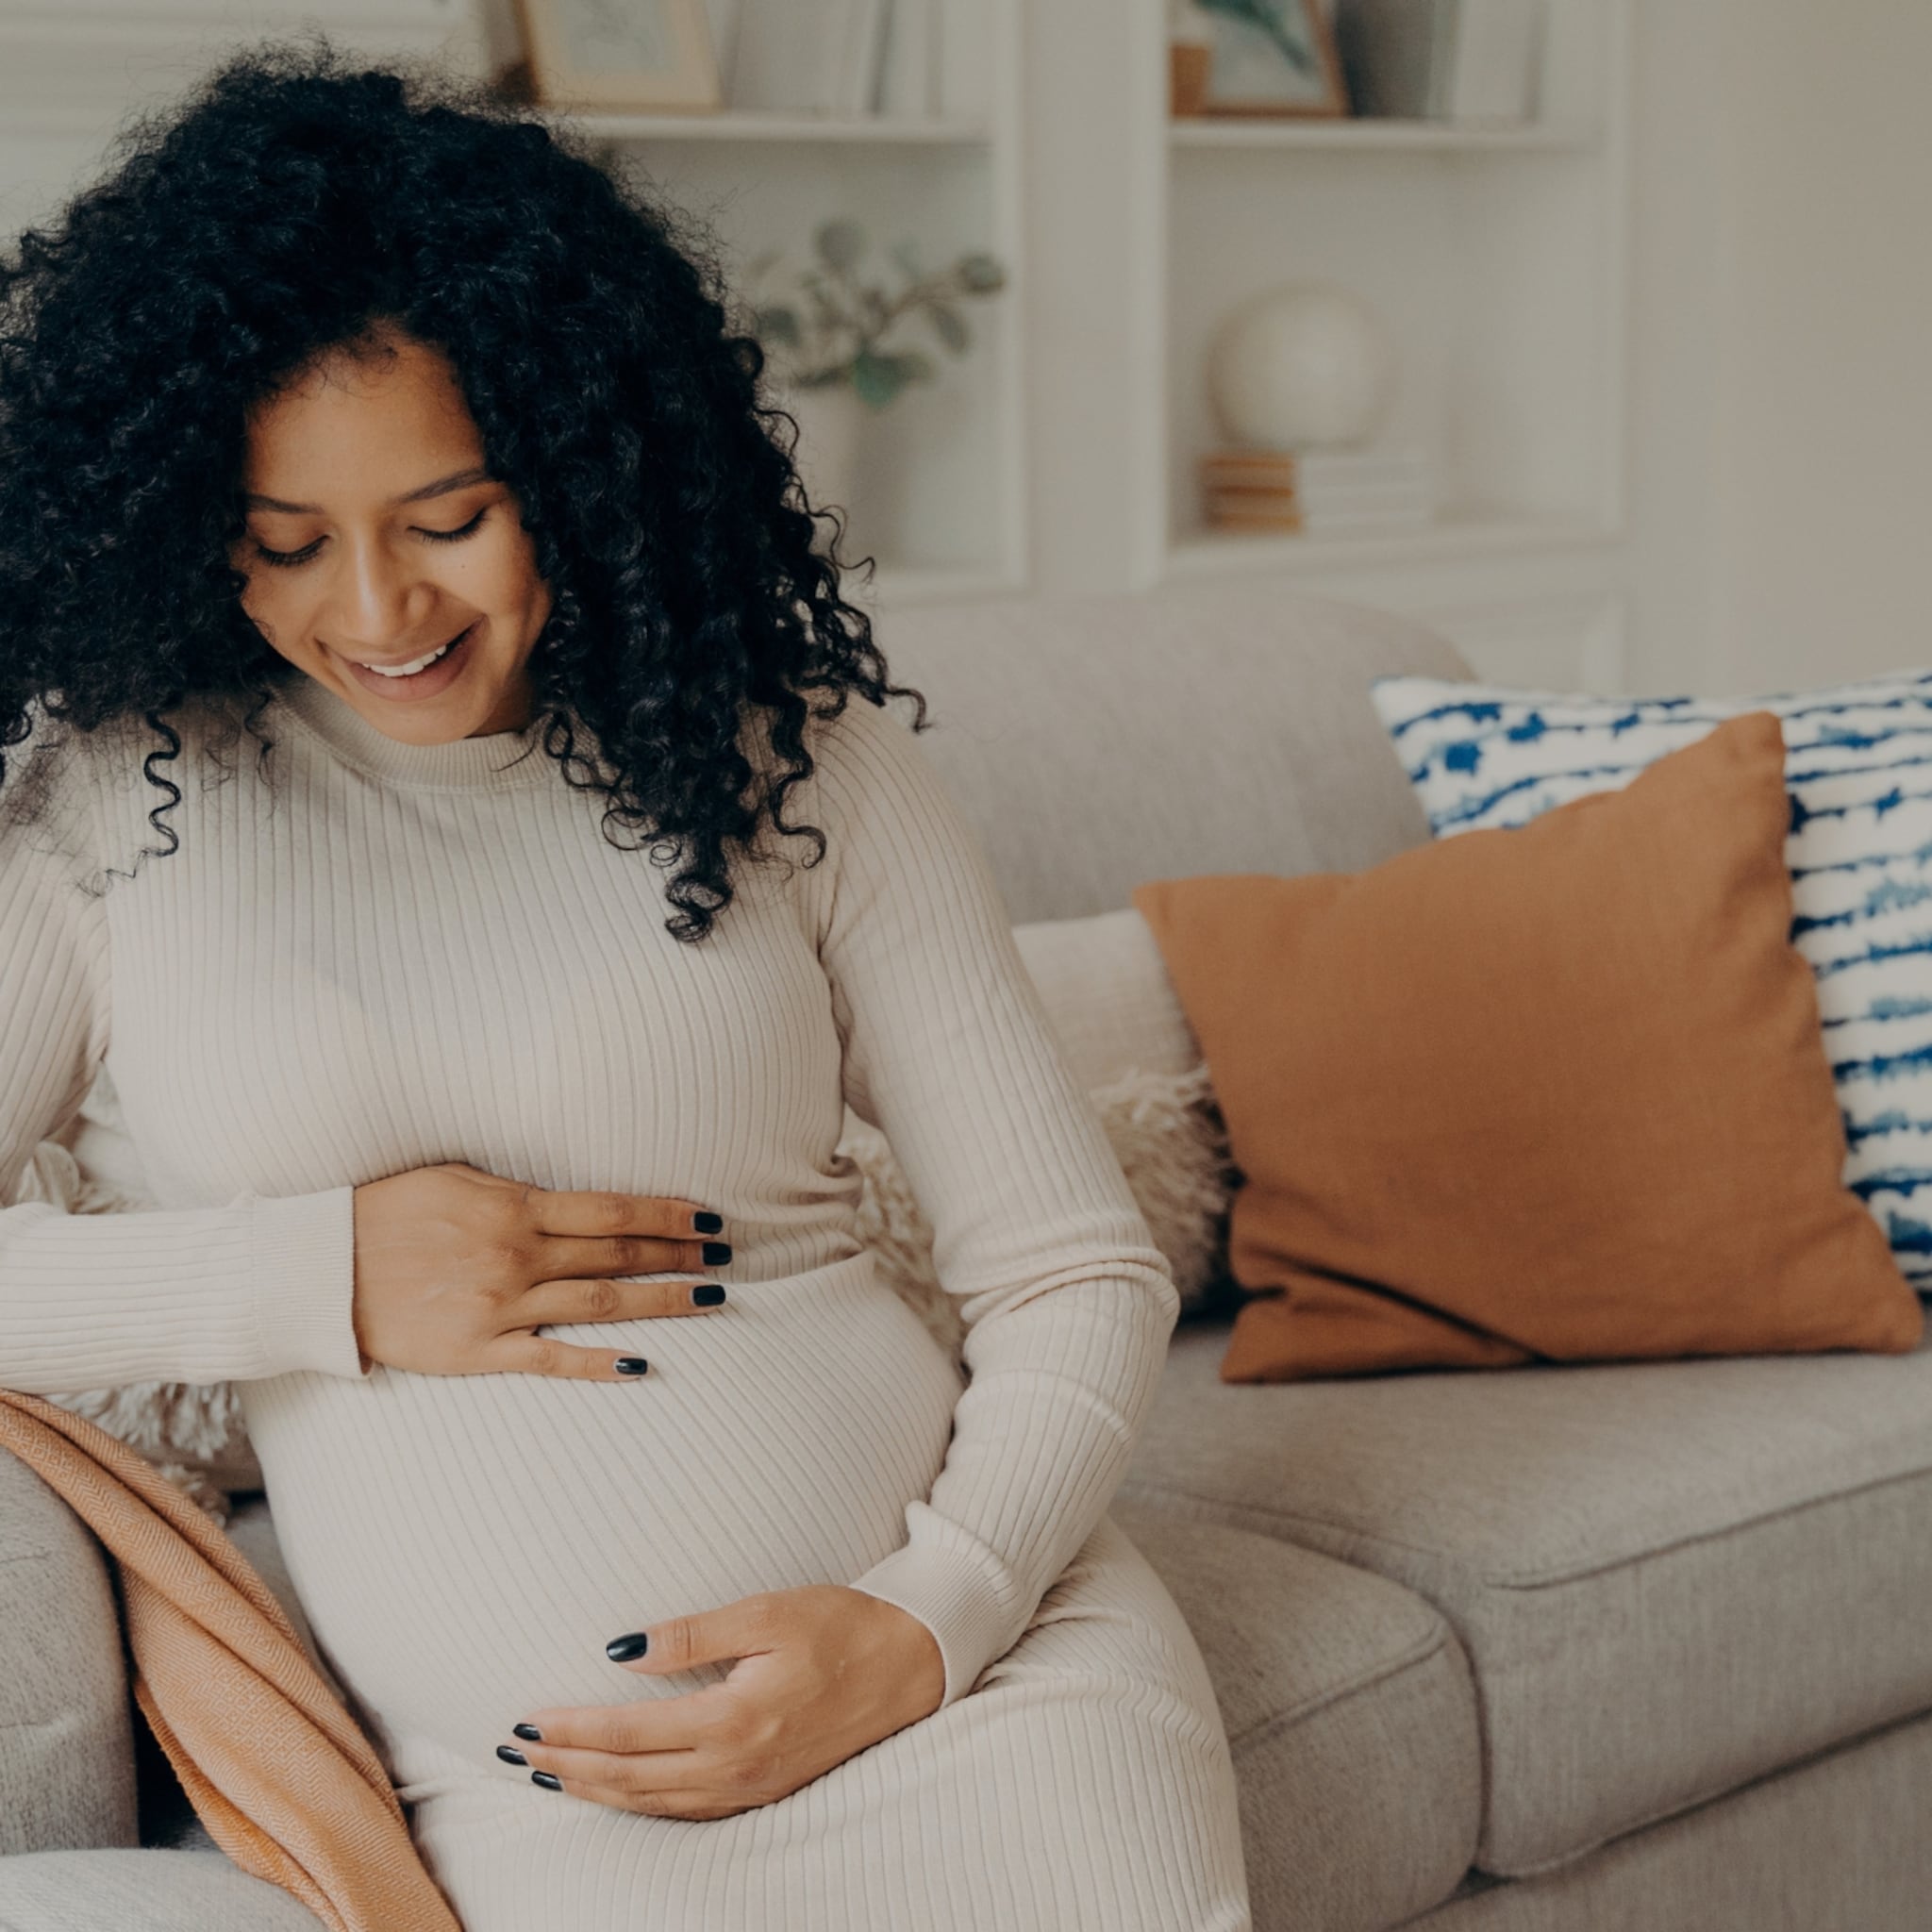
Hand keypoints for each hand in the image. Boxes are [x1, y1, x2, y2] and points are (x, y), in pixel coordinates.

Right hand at [350, 1162, 730, 1378]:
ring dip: (662, 1300)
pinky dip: (599, 1361)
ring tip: (709, 1300)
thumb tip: (565, 1194)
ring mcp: (501, 1304)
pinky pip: (551, 1358)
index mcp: (515, 1206)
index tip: (709, 1218)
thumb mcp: (454, 1178)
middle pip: (620, 1254)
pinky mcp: (478, 1350)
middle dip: (680, 1255)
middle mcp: (517, 1253)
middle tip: (726, 1258)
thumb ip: (514, 1189)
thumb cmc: (385, 1213)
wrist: (319, 1269)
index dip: (669, 1214)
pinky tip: (642, 1363)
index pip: (614, 1210)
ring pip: (602, 1302)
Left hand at [503, 1585, 945, 1818]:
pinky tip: (618, 1790)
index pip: (628, 1735)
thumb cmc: (842, 1626)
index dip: (572, 1730)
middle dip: (568, 1766)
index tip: (527, 1719)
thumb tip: (621, 1650)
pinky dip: (638, 1802)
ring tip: (549, 1773)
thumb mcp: (769, 1612)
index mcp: (733, 1720)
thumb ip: (694, 1634)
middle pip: (629, 1779)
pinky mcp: (763, 1790)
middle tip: (515, 1752)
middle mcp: (735, 1766)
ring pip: (652, 1802)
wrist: (911, 1665)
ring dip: (595, 1789)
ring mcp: (750, 1786)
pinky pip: (684, 1809)